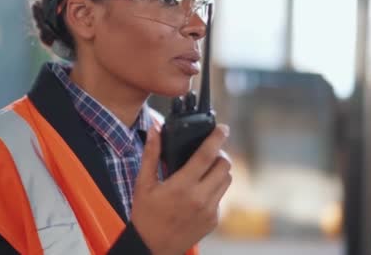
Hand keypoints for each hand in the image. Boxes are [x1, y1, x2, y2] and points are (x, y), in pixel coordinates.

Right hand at [130, 124, 231, 254]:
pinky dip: (214, 189)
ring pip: (226, 180)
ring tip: (204, 170)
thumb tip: (155, 128)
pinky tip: (198, 191)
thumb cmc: (145, 215)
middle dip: (219, 154)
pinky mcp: (213, 220)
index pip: (207, 155)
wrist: (151, 248)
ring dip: (219, 171)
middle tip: (208, 152)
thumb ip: (151, 154)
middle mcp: (199, 198)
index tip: (223, 128)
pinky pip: (221, 197)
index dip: (217, 138)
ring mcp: (209, 211)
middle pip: (224, 166)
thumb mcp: (143, 184)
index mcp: (182, 186)